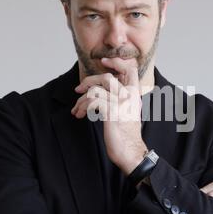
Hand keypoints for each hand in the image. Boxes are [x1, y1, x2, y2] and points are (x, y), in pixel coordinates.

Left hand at [71, 57, 146, 174]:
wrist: (130, 151)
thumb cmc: (126, 134)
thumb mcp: (127, 111)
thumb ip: (120, 98)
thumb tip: (101, 89)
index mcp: (135, 94)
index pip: (131, 68)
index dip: (117, 61)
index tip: (104, 61)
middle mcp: (129, 96)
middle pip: (107, 77)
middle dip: (88, 81)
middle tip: (78, 90)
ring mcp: (121, 103)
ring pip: (95, 90)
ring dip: (81, 100)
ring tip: (77, 110)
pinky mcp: (112, 111)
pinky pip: (93, 101)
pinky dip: (83, 107)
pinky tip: (81, 115)